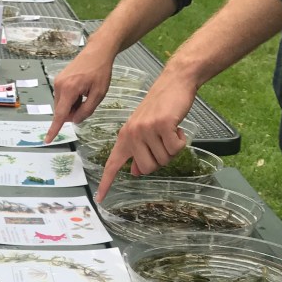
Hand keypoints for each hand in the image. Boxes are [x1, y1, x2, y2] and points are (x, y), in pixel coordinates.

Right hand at [44, 48, 113, 142]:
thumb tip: (75, 121)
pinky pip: (62, 98)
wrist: (97, 51)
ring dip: (72, 106)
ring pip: (62, 105)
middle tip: (87, 102)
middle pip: (62, 111)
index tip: (47, 140)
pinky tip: (81, 91)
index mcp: (69, 89)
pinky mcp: (58, 80)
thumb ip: (86, 110)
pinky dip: (70, 100)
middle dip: (73, 113)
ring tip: (85, 94)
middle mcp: (59, 86)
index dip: (54, 129)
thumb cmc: (100, 71)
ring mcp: (57, 82)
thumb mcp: (98, 94)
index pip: (60, 115)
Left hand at [94, 69, 197, 202]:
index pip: (112, 164)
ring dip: (172, 149)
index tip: (100, 198)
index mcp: (125, 137)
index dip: (107, 183)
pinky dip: (181, 141)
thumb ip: (138, 151)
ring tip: (170, 131)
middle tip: (164, 142)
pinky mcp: (162, 125)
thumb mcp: (144, 130)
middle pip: (147, 169)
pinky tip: (177, 128)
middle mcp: (132, 134)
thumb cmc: (160, 108)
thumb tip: (135, 172)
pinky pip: (175, 149)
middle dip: (160, 160)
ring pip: (163, 160)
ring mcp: (146, 129)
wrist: (174, 82)